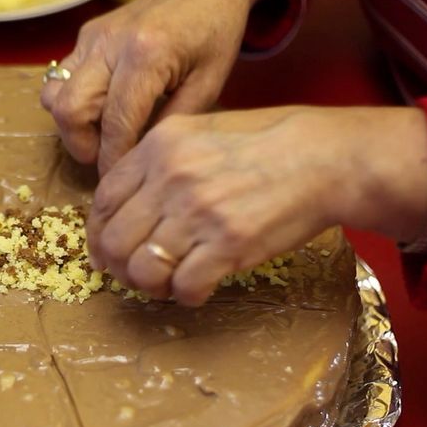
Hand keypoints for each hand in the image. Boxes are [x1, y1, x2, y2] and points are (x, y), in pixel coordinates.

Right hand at [40, 0, 262, 175]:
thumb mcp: (208, 86)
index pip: (115, 125)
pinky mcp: (86, 35)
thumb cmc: (214, 36)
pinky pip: (60, 78)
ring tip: (101, 134)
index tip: (116, 182)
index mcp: (146, 56)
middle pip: (70, 111)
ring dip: (73, 125)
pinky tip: (99, 109)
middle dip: (83, 146)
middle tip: (104, 159)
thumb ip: (170, 125)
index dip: (112, 161)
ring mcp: (93, 37)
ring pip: (55, 95)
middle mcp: (111, 44)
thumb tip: (135, 162)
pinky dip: (72, 101)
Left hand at [86, 106, 426, 305]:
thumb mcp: (201, 130)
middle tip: (138, 274)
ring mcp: (199, 211)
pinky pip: (184, 287)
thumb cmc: (267, 143)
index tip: (108, 250)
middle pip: (114, 240)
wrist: (327, 158)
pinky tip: (198, 288)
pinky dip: (186, 295)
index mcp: (159, 146)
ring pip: (142, 270)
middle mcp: (171, 177)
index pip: (102, 200)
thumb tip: (123, 205)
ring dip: (150, 286)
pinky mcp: (229, 244)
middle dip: (120, 267)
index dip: (99, 233)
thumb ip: (158, 161)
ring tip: (168, 283)